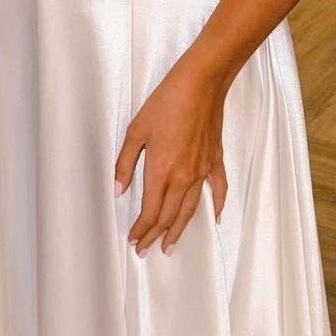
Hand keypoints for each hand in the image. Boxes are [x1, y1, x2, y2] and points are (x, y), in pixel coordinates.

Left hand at [114, 50, 227, 255]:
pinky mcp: (215, 161)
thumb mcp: (135, 131)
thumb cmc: (166, 103)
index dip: (140, 229)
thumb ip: (125, 164)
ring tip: (171, 245)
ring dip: (179, 230)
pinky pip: (217, 191)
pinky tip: (213, 218)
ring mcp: (201, 172)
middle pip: (168, 217)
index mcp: (160, 171)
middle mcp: (182, 178)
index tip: (133, 240)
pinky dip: (215, 207)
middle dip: (155, 236)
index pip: (149, 212)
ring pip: (190, 210)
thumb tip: (119, 190)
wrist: (199, 85)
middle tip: (146, 249)